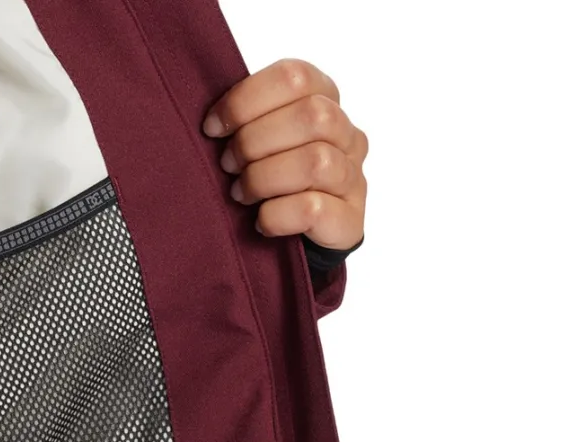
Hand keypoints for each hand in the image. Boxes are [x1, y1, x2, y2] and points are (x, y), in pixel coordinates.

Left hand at [202, 59, 367, 252]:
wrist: (304, 243)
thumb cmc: (273, 184)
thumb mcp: (261, 143)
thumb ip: (247, 121)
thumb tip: (211, 122)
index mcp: (325, 101)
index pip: (295, 77)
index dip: (246, 98)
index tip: (212, 127)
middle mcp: (347, 135)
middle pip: (311, 116)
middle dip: (254, 141)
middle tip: (228, 165)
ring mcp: (352, 178)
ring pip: (315, 162)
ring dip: (263, 179)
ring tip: (240, 194)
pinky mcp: (349, 220)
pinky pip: (312, 208)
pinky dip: (275, 214)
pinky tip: (260, 221)